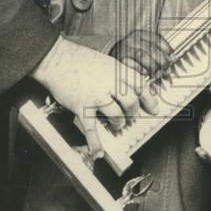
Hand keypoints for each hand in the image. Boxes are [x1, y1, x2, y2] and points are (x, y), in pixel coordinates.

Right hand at [31, 36, 159, 154]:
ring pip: (116, 115)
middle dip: (133, 113)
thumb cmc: (79, 59)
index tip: (153, 108)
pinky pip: (92, 128)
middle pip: (131, 102)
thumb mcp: (105, 61)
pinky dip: (95, 142)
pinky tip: (98, 152)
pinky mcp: (82, 107)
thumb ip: (117, 75)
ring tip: (117, 125)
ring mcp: (96, 96)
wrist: (56, 59)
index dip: (149, 99)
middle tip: (132, 118)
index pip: (140, 86)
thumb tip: (127, 90)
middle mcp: (109, 83)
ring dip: (119, 124)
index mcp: (117, 70)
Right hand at [110, 29, 171, 77]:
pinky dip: (142, 71)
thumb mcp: (141, 47)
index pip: (157, 39)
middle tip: (167, 71)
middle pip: (152, 49)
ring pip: (144, 57)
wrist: (108, 59)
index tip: (173, 58)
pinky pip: (134, 65)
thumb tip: (172, 59)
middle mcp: (132, 39)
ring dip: (154, 67)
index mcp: (140, 34)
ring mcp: (125, 48)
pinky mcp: (119, 59)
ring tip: (159, 75)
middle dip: (162, 61)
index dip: (167, 49)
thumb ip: (155, 50)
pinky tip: (147, 75)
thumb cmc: (129, 54)